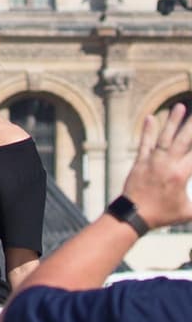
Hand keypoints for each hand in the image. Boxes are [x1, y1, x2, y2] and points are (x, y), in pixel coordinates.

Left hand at [120, 105, 191, 227]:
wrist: (135, 215)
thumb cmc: (162, 215)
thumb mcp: (188, 212)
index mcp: (181, 174)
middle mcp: (168, 164)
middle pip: (184, 140)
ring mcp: (153, 160)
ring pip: (165, 137)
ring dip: (173, 121)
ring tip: (180, 106)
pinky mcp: (141, 161)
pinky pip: (145, 142)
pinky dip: (148, 130)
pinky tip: (151, 117)